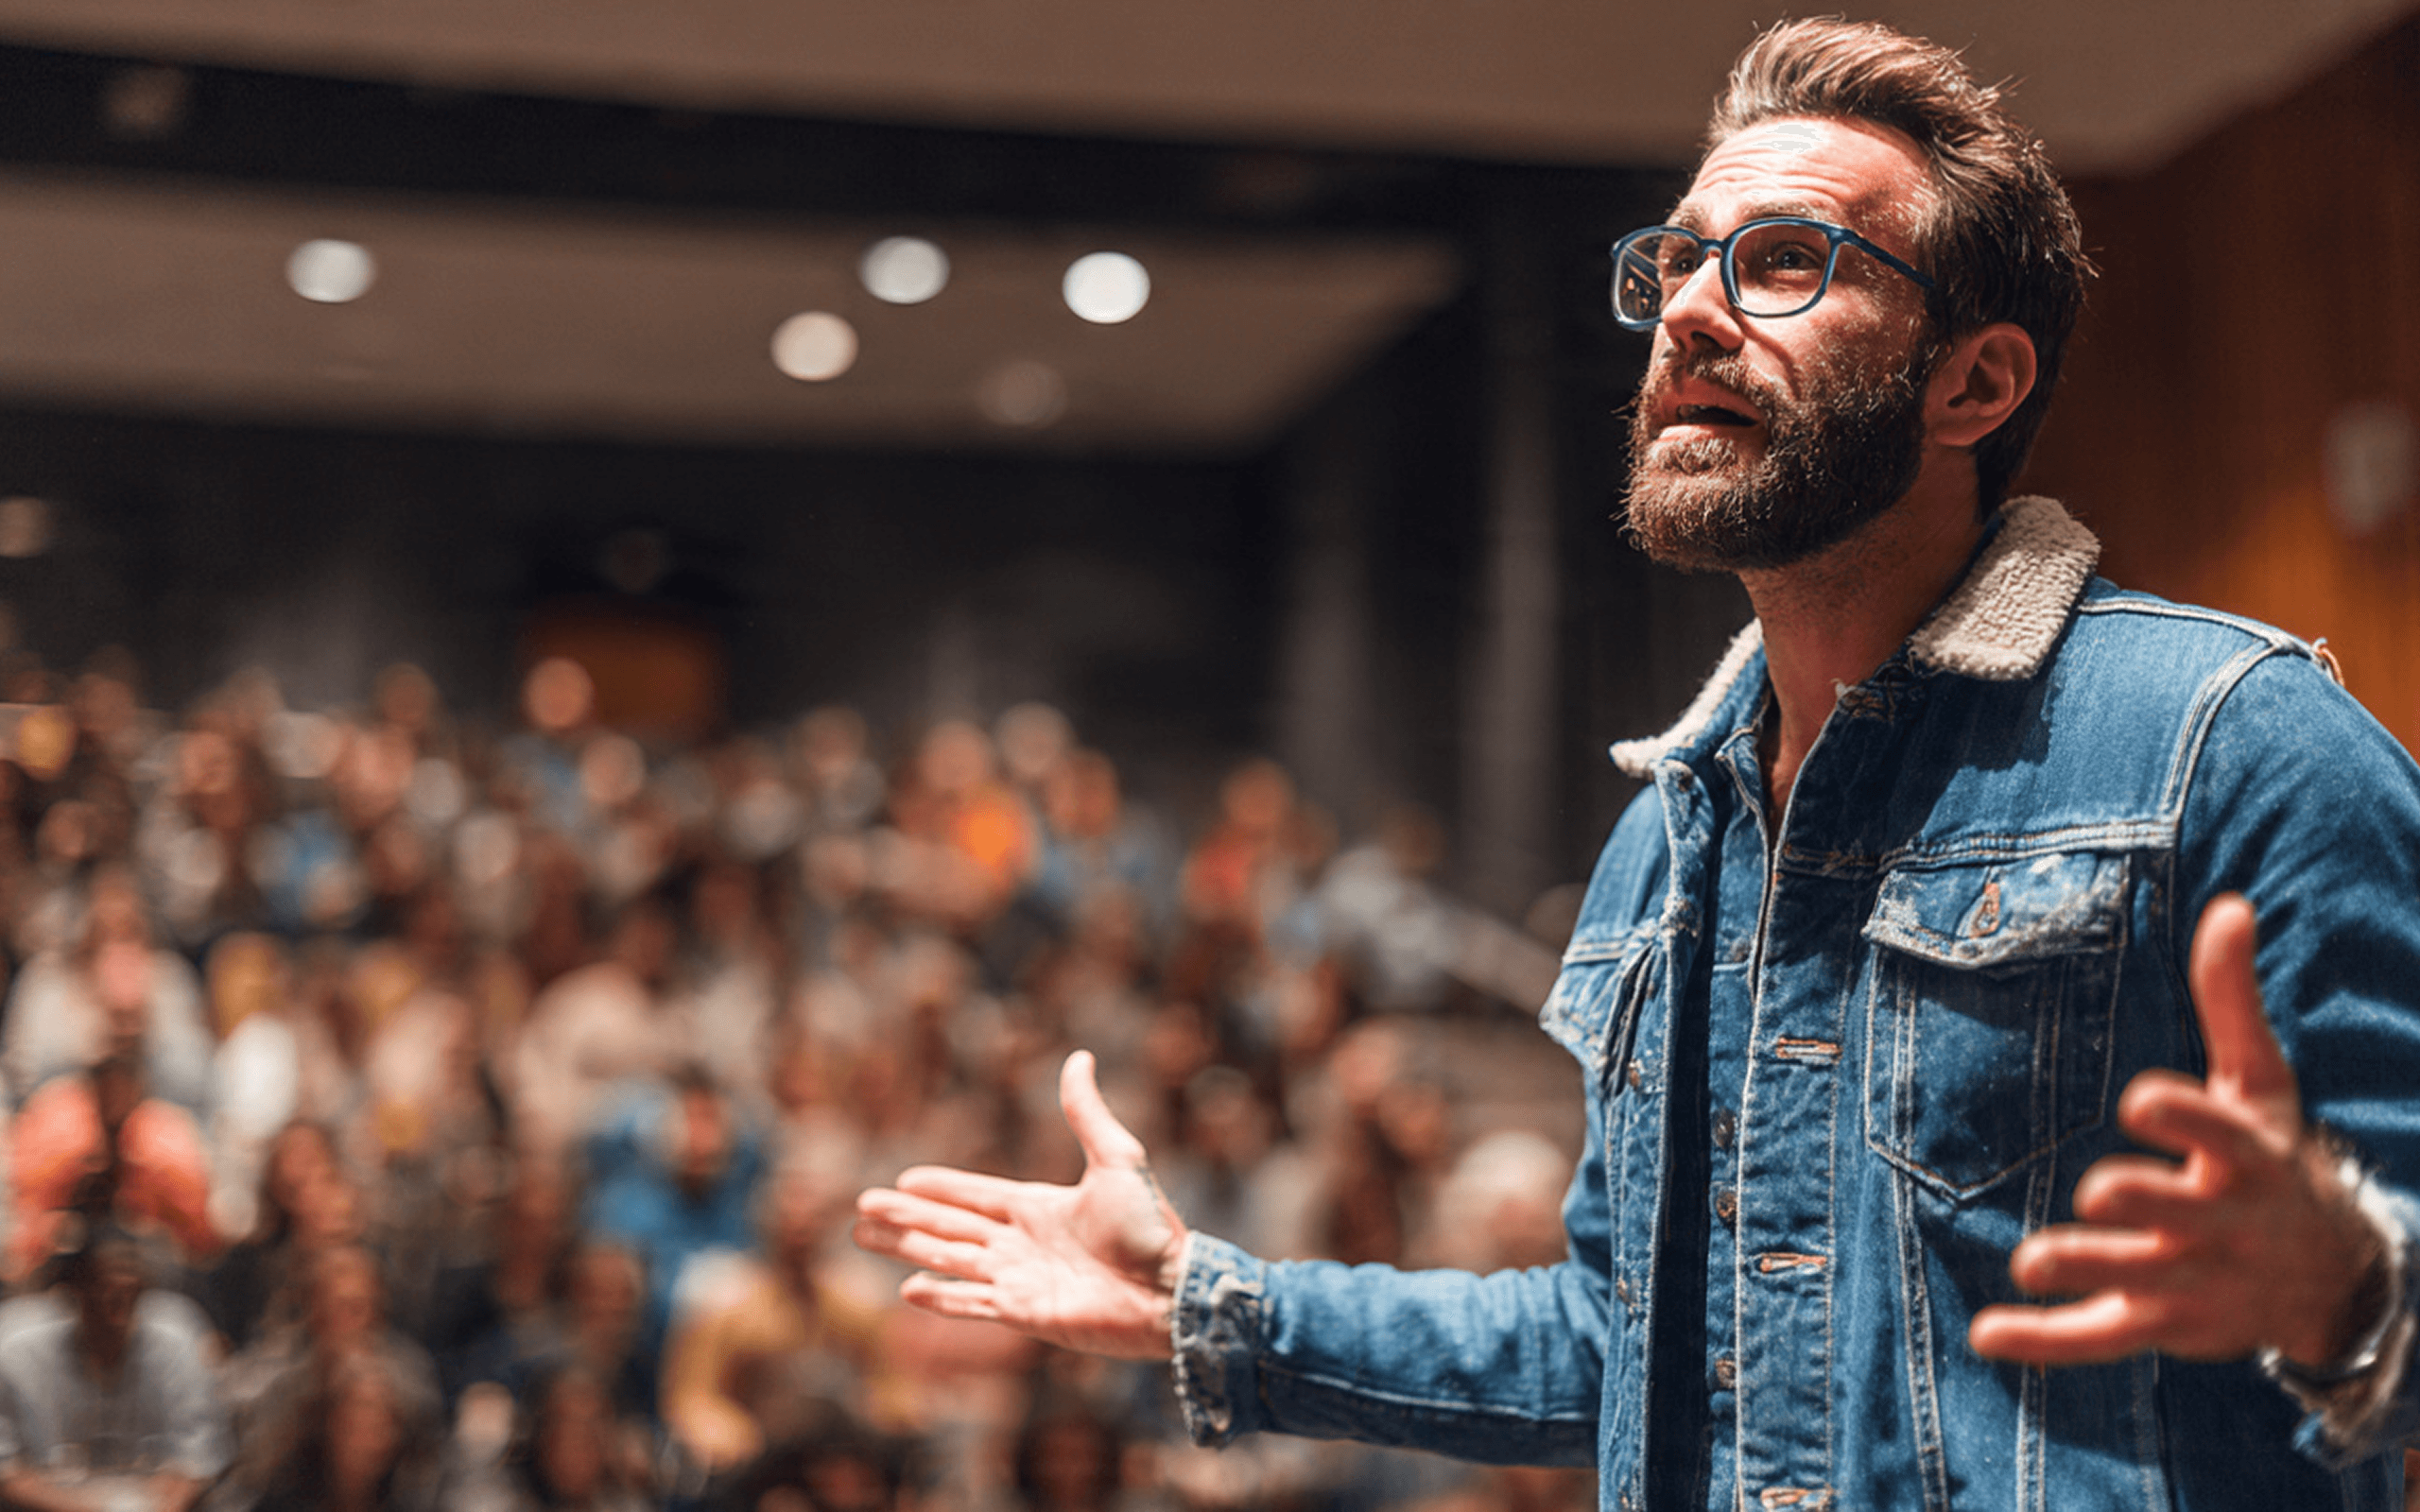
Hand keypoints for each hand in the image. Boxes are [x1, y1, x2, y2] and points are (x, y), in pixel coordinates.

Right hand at [853, 1050, 1187, 1359]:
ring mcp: (1020, 1280)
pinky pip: (971, 1303)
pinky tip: (906, 1289)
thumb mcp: (1117, 1157)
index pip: (974, 1196)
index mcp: (1037, 1207)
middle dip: (905, 1217)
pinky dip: (940, 1296)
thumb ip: (1086, 1111)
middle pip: (949, 1227)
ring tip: (865, 1238)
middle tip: (861, 1209)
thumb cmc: (1150, 1227)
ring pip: (948, 1260)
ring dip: (907, 1248)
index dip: (938, 1189)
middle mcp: (1021, 1243)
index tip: (902, 1179)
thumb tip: (1079, 1056)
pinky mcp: (1024, 1314)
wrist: (1172, 1290)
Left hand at [1969, 894, 2386, 1368]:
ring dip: (2085, 1269)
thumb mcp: (2259, 1083)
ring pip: (2135, 1280)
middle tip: (2096, 1192)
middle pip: (2174, 1214)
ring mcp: (2192, 1282)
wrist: (2331, 1280)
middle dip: (2138, 1203)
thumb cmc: (2274, 1161)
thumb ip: (2231, 1001)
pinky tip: (1987, 1334)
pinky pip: (2100, 1339)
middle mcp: (2221, 1224)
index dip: (2181, 1119)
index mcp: (2247, 1159)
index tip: (2139, 1099)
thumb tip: (2228, 906)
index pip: (2218, 1136)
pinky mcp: (2161, 1327)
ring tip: (2028, 1260)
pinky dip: (2045, 1341)